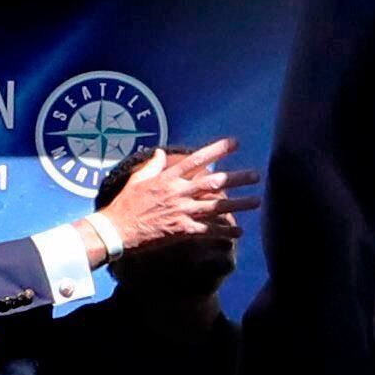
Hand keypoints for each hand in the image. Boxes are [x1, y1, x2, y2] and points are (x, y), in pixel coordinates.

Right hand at [90, 139, 256, 261]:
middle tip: (256, 175)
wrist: (117, 230)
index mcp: (168, 178)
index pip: (197, 159)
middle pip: (213, 183)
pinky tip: (240, 231)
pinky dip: (225, 231)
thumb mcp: (137, 179)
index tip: (235, 143)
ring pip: (216, 206)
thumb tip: (160, 152)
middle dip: (237, 178)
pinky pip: (209, 230)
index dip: (218, 150)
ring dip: (239, 204)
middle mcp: (178, 192)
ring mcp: (181, 211)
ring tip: (257, 201)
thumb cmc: (125, 204)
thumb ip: (153, 165)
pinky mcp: (182, 230)